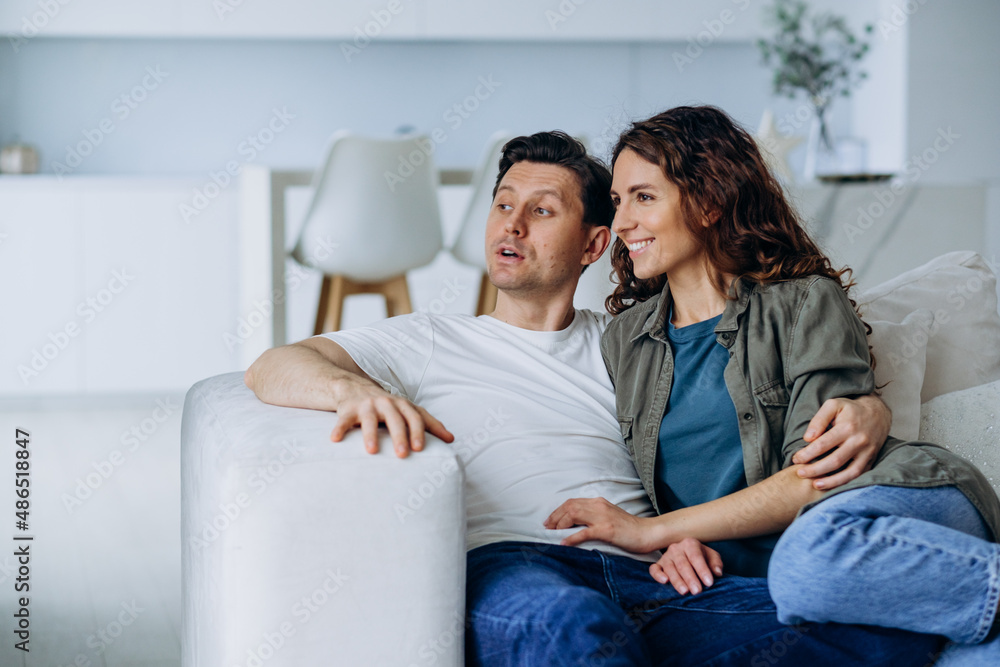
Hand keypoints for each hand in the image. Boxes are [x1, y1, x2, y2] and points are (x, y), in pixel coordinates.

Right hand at [330, 390, 453, 457]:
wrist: (354, 387)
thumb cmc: (388, 406)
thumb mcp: (409, 411)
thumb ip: (430, 424)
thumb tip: (452, 439)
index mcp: (402, 405)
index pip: (414, 418)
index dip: (418, 432)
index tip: (420, 449)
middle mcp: (386, 403)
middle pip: (395, 419)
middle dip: (399, 436)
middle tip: (403, 455)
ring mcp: (366, 405)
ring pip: (369, 420)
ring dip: (370, 434)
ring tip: (372, 451)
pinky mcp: (348, 409)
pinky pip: (343, 420)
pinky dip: (339, 429)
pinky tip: (335, 440)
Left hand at [544, 497, 653, 552]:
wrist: (647, 532)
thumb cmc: (628, 528)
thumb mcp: (608, 516)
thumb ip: (594, 516)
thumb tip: (575, 524)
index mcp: (598, 502)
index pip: (572, 502)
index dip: (558, 511)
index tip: (550, 521)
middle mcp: (598, 506)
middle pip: (569, 507)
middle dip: (555, 517)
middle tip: (547, 528)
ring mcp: (602, 517)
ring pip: (573, 515)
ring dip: (560, 524)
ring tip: (552, 533)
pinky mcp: (606, 530)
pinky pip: (583, 532)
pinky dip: (571, 537)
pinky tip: (564, 543)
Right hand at [649, 538, 723, 595]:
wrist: (686, 552)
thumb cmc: (700, 556)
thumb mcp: (711, 556)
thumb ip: (716, 563)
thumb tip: (717, 573)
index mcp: (690, 544)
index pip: (696, 557)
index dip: (702, 570)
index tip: (709, 583)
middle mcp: (676, 548)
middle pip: (683, 564)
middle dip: (690, 578)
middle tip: (697, 591)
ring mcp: (666, 556)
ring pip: (669, 568)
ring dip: (677, 580)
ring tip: (684, 591)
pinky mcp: (658, 564)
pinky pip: (654, 569)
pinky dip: (657, 575)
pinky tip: (664, 582)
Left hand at [792, 395, 889, 489]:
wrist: (878, 414)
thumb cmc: (850, 410)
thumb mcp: (833, 405)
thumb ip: (819, 420)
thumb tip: (808, 438)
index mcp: (847, 427)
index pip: (823, 444)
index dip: (808, 453)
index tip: (796, 459)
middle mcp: (859, 441)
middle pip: (835, 461)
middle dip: (815, 469)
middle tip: (800, 473)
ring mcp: (867, 453)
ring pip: (850, 472)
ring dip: (831, 481)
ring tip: (815, 484)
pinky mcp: (871, 460)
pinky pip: (859, 476)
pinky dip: (845, 482)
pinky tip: (831, 485)